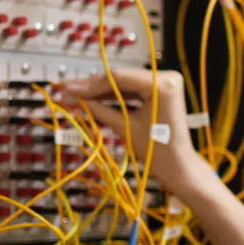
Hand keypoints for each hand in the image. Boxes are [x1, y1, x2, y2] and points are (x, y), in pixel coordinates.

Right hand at [52, 66, 203, 193]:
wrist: (178, 167)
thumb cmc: (157, 151)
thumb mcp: (125, 127)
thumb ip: (98, 109)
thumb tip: (70, 98)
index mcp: (162, 84)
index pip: (119, 78)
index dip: (90, 83)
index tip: (66, 87)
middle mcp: (166, 77)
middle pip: (120, 79)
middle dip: (92, 87)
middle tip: (65, 89)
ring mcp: (164, 83)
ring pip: (124, 84)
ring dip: (100, 91)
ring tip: (73, 94)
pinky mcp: (160, 91)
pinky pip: (132, 91)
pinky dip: (114, 96)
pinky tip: (91, 98)